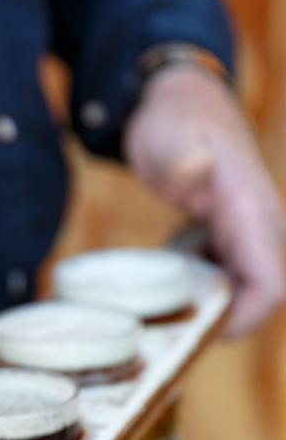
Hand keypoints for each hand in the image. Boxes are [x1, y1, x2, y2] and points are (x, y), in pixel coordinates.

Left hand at [125, 66, 285, 335]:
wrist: (178, 106)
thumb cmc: (173, 124)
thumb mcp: (167, 139)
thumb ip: (181, 159)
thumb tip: (196, 171)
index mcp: (250, 209)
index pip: (271, 280)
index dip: (250, 316)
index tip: (213, 334)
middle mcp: (260, 222)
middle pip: (267, 289)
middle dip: (233, 316)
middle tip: (182, 323)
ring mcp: (250, 227)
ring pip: (251, 282)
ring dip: (219, 300)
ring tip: (174, 297)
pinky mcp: (235, 231)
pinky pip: (234, 270)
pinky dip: (209, 282)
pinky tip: (178, 274)